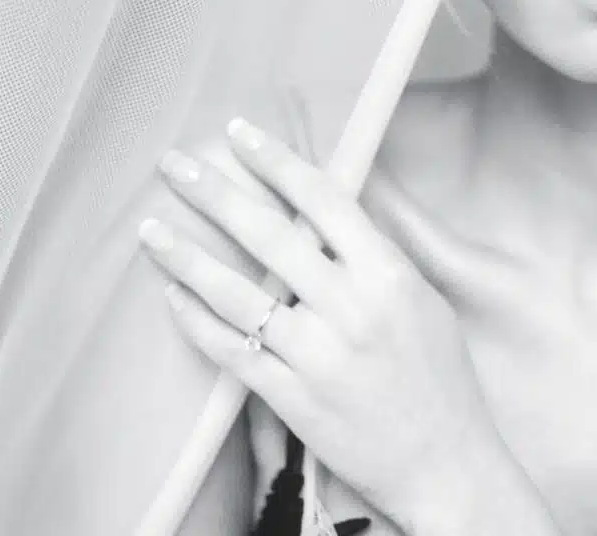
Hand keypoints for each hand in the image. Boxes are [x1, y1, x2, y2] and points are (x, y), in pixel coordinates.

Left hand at [137, 116, 501, 530]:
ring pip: (236, 294)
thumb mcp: (423, 297)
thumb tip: (328, 203)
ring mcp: (315, 356)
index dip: (276, 161)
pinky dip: (197, 322)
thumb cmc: (440, 374)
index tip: (239, 133)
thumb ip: (376, 252)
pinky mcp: (291, 399)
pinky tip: (172, 295)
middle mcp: (348, 308)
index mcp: (387, 274)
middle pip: (268, 235)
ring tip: (151, 227)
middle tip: (175, 165)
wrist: (445, 463)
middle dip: (216, 193)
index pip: (322, 199)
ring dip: (187, 257)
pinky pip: (232, 352)